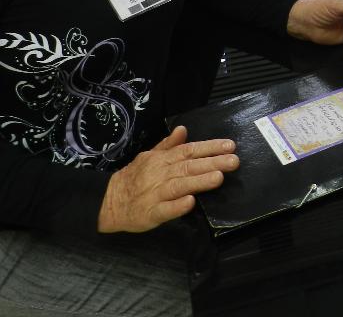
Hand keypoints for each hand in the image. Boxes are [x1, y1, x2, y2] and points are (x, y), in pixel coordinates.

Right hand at [98, 126, 238, 233]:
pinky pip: (165, 210)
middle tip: (234, 161)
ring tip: (218, 178)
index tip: (230, 146)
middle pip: (188, 166)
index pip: (189, 150)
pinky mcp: (150, 213)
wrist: (109, 201)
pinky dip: (177, 206)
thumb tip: (183, 129)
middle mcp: (160, 174)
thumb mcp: (149, 156)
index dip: (209, 147)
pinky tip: (190, 202)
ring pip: (179, 185)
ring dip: (199, 181)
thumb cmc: (135, 178)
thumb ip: (168, 145)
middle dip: (212, 162)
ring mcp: (155, 194)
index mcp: (162, 159)